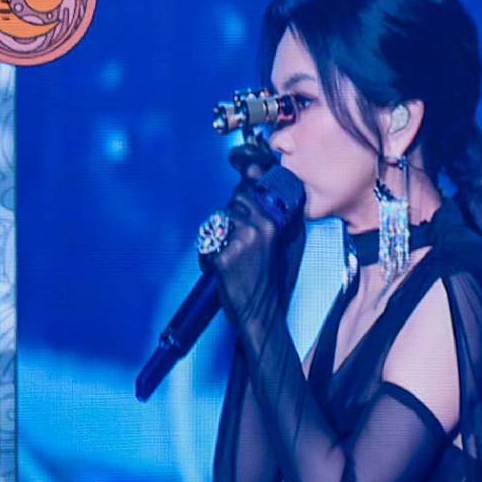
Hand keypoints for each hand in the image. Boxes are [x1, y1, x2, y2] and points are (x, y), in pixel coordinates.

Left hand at [210, 180, 300, 316]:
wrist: (259, 310)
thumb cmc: (267, 277)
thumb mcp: (275, 241)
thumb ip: (265, 210)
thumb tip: (254, 171)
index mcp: (273, 223)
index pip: (250, 189)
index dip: (244, 187)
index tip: (242, 181)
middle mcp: (258, 228)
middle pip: (233, 202)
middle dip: (230, 216)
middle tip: (236, 238)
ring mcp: (239, 242)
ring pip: (217, 221)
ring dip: (217, 235)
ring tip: (228, 255)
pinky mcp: (223, 257)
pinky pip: (206, 244)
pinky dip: (208, 256)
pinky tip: (219, 268)